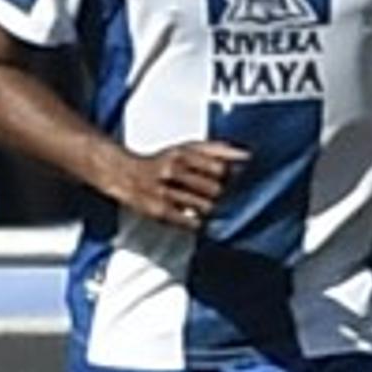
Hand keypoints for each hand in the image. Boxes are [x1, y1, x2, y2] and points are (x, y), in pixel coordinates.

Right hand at [115, 136, 246, 236]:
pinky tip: (202, 222)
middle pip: (214, 189)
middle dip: (226, 197)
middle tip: (231, 200)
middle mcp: (173, 170)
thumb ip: (216, 149)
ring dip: (214, 211)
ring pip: (204, 207)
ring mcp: (165, 192)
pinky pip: (189, 222)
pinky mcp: (159, 211)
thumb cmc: (162, 161)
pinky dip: (199, 224)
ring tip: (216, 210)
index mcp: (183, 153)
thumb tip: (246, 154)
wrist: (125, 174)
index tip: (243, 183)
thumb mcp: (186, 148)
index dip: (235, 178)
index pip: (220, 168)